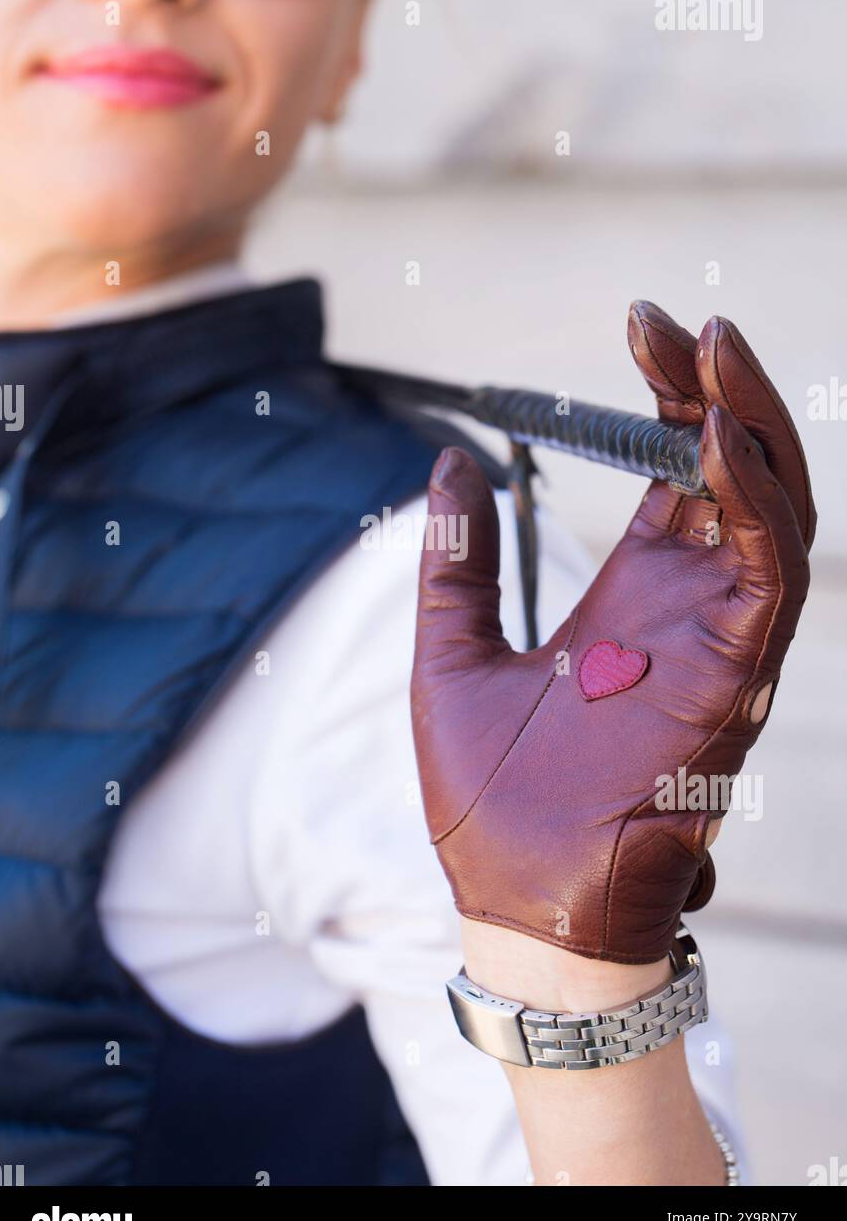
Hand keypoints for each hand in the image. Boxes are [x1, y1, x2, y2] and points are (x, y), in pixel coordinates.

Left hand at [411, 303, 814, 964]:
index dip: (668, 394)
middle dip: (713, 388)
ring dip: (749, 425)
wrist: (510, 899)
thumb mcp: (450, 651)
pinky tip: (714, 441)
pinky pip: (769, 574)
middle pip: (732, 471)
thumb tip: (448, 459)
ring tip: (710, 347)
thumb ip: (459, 557)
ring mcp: (718, 639)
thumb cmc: (485, 796)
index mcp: (634, 595)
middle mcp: (689, 607)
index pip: (675, 469)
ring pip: (772, 509)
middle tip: (671, 321)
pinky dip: (753, 502)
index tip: (639, 323)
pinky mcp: (733, 677)